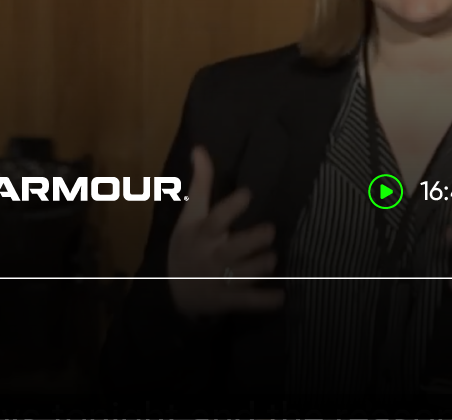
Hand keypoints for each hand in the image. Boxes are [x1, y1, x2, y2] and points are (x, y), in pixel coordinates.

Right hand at [167, 146, 283, 318]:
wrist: (171, 291)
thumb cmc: (187, 244)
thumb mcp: (189, 215)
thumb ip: (200, 184)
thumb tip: (200, 148)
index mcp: (201, 234)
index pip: (216, 219)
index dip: (232, 207)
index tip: (247, 194)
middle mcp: (211, 256)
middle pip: (235, 248)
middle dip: (255, 239)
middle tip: (269, 231)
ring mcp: (221, 281)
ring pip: (247, 273)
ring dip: (263, 265)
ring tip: (270, 258)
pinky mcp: (229, 301)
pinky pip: (250, 302)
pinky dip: (266, 301)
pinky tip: (280, 296)